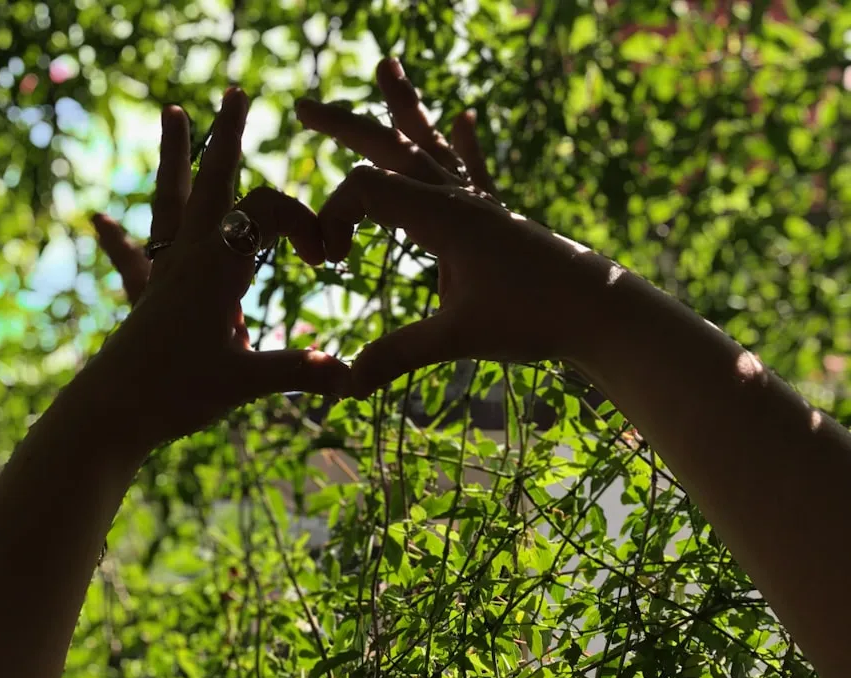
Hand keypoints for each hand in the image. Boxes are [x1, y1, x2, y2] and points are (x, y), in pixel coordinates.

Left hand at [94, 88, 350, 445]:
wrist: (111, 413)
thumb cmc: (174, 394)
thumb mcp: (244, 382)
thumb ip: (298, 371)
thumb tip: (352, 375)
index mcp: (217, 266)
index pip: (270, 212)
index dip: (305, 223)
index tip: (324, 260)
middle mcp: (189, 257)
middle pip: (212, 181)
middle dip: (227, 135)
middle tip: (234, 92)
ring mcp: (165, 273)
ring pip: (172, 200)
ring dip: (178, 157)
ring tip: (174, 114)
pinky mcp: (149, 296)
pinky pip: (135, 258)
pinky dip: (120, 239)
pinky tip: (98, 222)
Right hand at [296, 58, 614, 396]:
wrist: (602, 311)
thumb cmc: (536, 317)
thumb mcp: (460, 337)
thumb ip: (400, 354)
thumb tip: (349, 382)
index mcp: (443, 215)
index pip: (365, 189)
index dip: (333, 217)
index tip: (328, 263)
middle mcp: (459, 198)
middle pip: (391, 148)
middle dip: (346, 126)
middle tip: (304, 106)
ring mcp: (481, 204)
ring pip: (430, 147)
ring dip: (404, 111)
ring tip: (388, 66)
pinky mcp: (498, 219)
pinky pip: (473, 171)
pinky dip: (464, 145)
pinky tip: (468, 118)